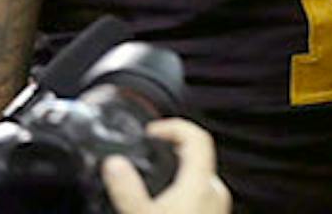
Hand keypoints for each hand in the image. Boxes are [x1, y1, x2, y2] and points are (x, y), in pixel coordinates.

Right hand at [101, 119, 229, 213]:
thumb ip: (127, 189)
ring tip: (153, 173)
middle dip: (172, 147)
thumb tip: (114, 163)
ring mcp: (217, 206)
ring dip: (176, 169)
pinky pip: (199, 193)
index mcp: (201, 183)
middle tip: (149, 149)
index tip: (153, 130)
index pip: (197, 136)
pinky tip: (163, 200)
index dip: (174, 126)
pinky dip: (181, 187)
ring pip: (198, 175)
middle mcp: (215, 192)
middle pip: (197, 154)